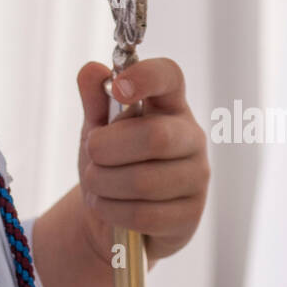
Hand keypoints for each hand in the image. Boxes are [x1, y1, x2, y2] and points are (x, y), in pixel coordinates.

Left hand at [76, 58, 208, 269]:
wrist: (114, 216)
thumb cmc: (110, 163)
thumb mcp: (97, 129)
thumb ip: (95, 100)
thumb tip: (92, 69)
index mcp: (169, 106)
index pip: (170, 77)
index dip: (145, 77)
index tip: (117, 88)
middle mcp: (191, 137)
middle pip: (155, 136)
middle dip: (107, 149)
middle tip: (90, 155)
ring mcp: (196, 177)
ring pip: (144, 182)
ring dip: (103, 183)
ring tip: (95, 183)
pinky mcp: (191, 215)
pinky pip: (143, 215)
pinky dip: (111, 211)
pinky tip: (107, 207)